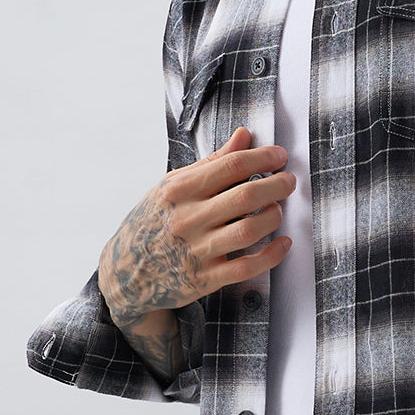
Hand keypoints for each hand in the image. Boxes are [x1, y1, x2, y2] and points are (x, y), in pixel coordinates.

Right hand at [98, 127, 294, 329]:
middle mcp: (188, 219)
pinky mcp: (205, 279)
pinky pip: (247, 267)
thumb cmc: (155, 221)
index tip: (279, 156)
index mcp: (180, 190)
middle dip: (276, 185)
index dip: (263, 157)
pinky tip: (283, 243)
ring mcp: (196, 251)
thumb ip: (212, 162)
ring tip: (278, 210)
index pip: (231, 166)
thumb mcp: (174, 185)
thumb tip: (244, 135)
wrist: (127, 272)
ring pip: (249, 230)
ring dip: (273, 217)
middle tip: (288, 181)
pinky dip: (272, 255)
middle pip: (245, 197)